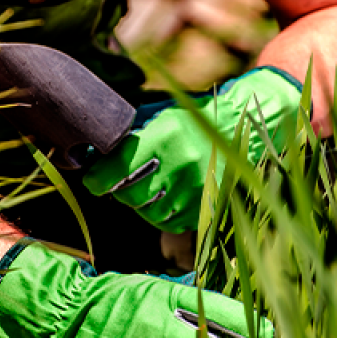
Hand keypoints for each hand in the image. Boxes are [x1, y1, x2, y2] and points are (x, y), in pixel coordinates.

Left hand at [83, 67, 302, 231]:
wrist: (245, 125)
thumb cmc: (196, 117)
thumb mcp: (163, 115)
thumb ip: (131, 134)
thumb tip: (92, 151)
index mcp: (167, 137)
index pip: (118, 168)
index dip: (97, 179)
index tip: (92, 180)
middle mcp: (182, 164)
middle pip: (131, 195)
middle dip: (118, 191)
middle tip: (116, 183)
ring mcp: (198, 188)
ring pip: (150, 213)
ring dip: (140, 204)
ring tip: (146, 187)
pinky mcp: (209, 206)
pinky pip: (172, 222)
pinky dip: (162, 214)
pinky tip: (165, 198)